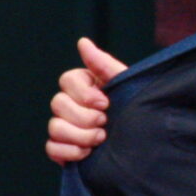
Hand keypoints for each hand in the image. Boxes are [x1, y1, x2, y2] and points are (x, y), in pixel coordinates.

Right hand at [45, 37, 126, 164]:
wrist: (144, 141)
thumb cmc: (134, 107)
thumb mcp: (125, 84)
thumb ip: (103, 64)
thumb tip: (82, 42)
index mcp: (83, 84)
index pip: (67, 80)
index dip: (84, 94)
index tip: (106, 103)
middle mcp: (70, 104)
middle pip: (57, 104)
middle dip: (84, 117)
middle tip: (105, 123)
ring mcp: (64, 126)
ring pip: (54, 127)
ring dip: (80, 136)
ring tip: (101, 139)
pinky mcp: (63, 148)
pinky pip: (51, 148)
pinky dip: (69, 152)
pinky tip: (88, 153)